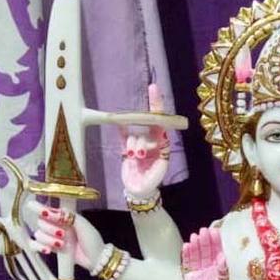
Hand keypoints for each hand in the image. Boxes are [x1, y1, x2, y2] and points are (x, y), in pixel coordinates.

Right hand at [25, 200, 103, 270]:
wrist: (95, 258)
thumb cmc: (91, 239)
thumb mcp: (82, 223)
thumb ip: (67, 215)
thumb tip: (51, 211)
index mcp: (63, 216)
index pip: (47, 209)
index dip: (40, 209)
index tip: (39, 210)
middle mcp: (56, 225)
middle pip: (40, 222)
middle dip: (50, 228)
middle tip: (62, 234)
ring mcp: (52, 237)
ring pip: (38, 234)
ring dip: (48, 239)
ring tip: (61, 244)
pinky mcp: (50, 248)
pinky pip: (35, 246)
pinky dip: (39, 247)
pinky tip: (47, 250)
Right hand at [121, 83, 169, 197]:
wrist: (138, 190)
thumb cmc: (151, 181)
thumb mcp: (158, 171)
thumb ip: (159, 157)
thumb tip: (159, 140)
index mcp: (161, 144)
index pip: (160, 121)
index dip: (157, 106)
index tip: (153, 89)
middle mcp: (151, 140)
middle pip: (145, 126)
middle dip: (141, 131)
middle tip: (139, 146)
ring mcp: (139, 142)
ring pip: (134, 134)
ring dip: (133, 145)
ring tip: (135, 159)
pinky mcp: (126, 147)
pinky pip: (123, 135)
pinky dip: (122, 130)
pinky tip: (118, 122)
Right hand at [181, 227, 227, 279]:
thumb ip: (223, 273)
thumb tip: (223, 257)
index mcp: (218, 268)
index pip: (217, 252)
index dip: (216, 242)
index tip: (214, 231)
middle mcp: (208, 266)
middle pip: (206, 251)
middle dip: (205, 241)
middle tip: (203, 230)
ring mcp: (198, 270)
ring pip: (197, 254)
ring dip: (195, 245)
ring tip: (194, 236)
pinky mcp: (188, 274)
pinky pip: (187, 262)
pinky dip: (187, 254)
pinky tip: (186, 246)